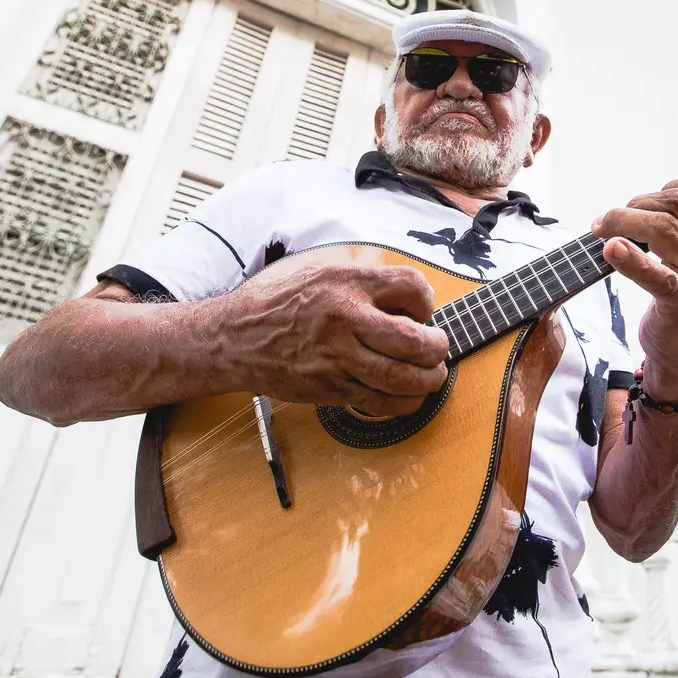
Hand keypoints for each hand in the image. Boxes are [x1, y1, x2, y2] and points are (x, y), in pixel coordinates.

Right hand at [208, 263, 449, 416]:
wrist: (237, 337)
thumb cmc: (284, 303)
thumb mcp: (324, 273)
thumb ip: (367, 282)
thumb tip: (414, 300)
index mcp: (347, 284)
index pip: (409, 287)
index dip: (426, 301)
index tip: (424, 312)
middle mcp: (344, 319)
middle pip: (413, 341)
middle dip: (437, 349)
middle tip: (440, 349)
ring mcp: (336, 357)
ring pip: (401, 378)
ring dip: (428, 380)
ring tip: (433, 376)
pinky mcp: (329, 388)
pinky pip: (378, 402)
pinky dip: (403, 403)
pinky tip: (409, 398)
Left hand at [592, 175, 677, 397]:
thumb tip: (640, 201)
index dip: (670, 185)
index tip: (644, 202)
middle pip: (676, 203)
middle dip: (635, 204)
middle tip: (608, 220)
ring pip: (662, 228)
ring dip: (622, 222)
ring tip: (601, 231)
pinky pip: (656, 274)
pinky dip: (631, 260)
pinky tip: (611, 251)